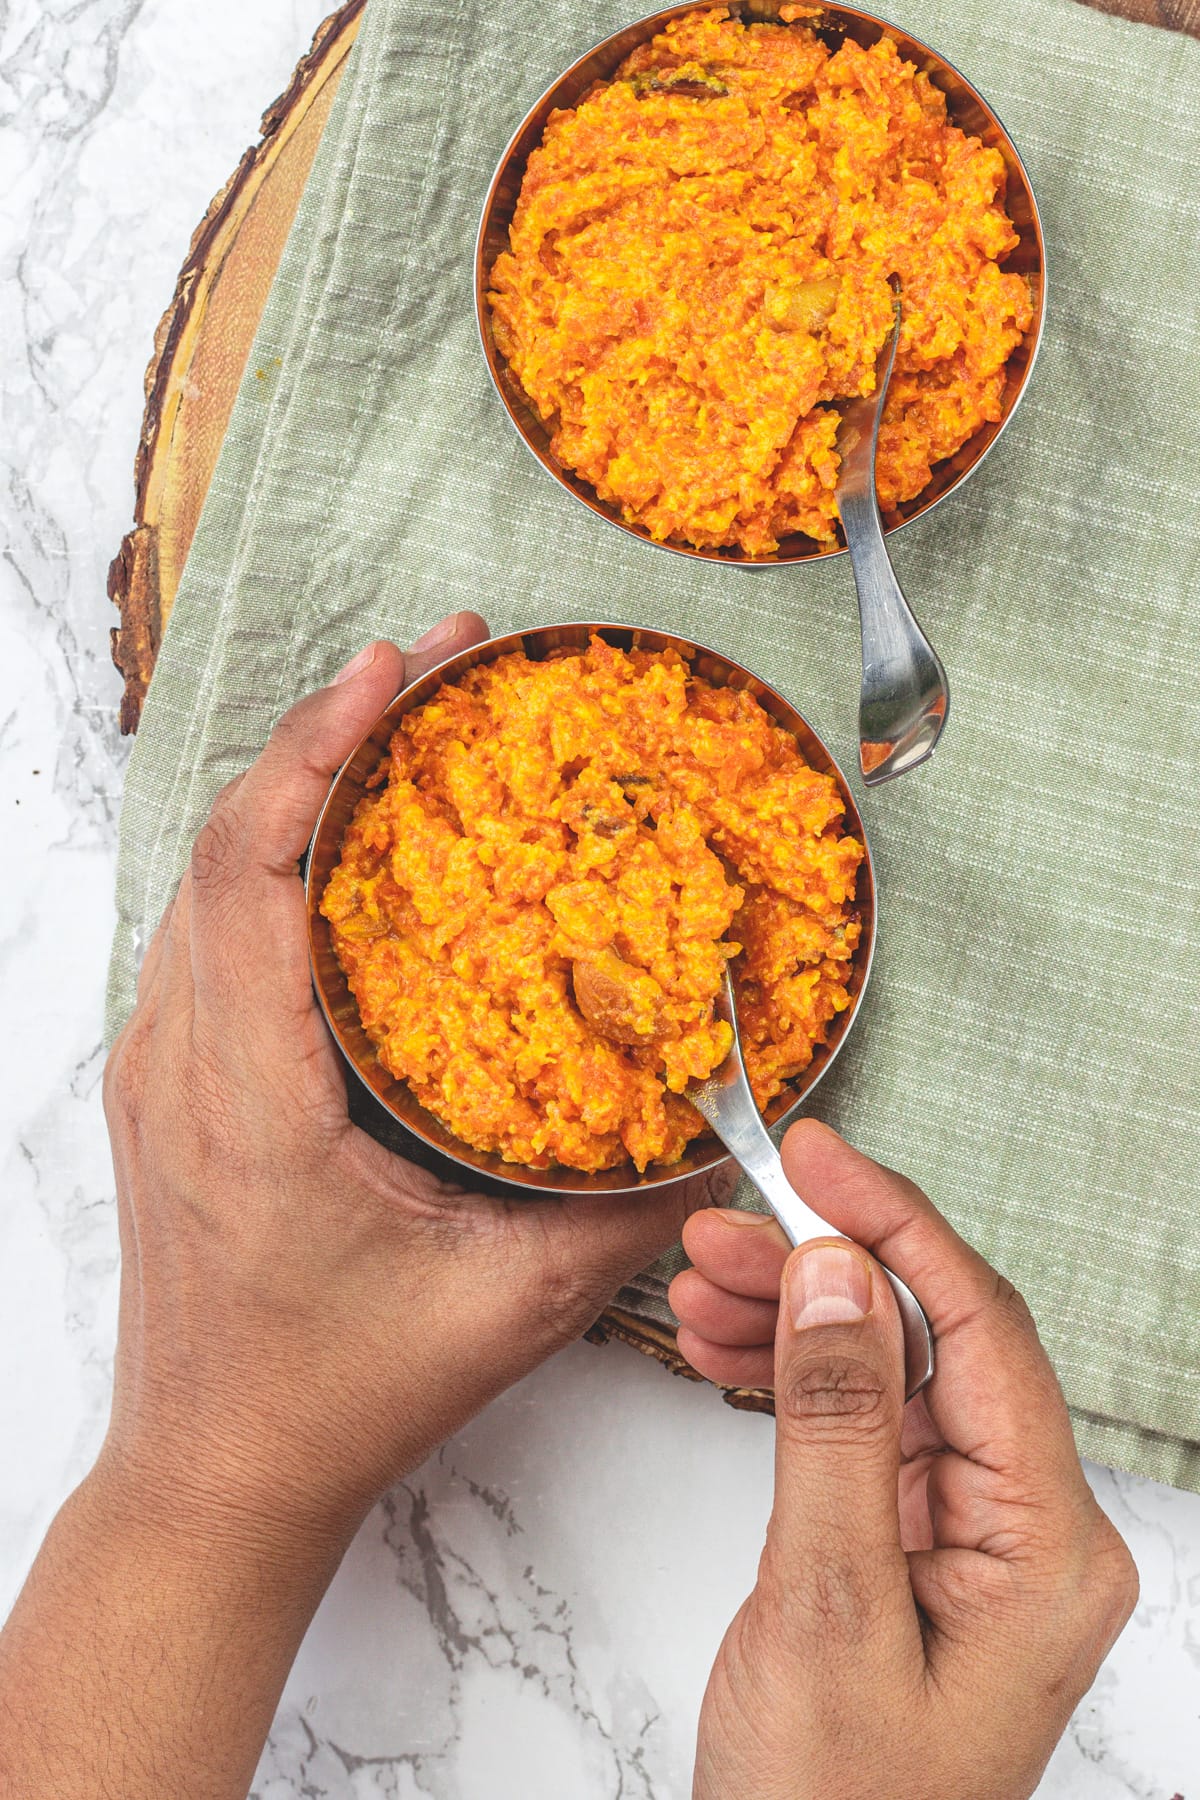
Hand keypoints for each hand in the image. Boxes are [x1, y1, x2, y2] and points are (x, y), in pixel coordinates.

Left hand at [99, 611, 725, 1545]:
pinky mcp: (171, 1086)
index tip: (391, 677)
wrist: (218, 1472)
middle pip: (224, 848)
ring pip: (207, 882)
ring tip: (397, 729)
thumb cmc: (336, 1399)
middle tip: (430, 672)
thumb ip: (626, 1213)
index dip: (315, 756)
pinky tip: (348, 847)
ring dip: (294, 791)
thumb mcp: (510, 1309)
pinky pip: (210, 934)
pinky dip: (273, 860)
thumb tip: (725, 1131)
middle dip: (324, 737)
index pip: (252, 876)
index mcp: (249, 1101)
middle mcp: (182, 1066)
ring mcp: (161, 1072)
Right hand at [670, 1121, 1137, 1799]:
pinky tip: (726, 1347)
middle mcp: (1028, 1529)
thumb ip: (836, 1422)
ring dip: (795, 1317)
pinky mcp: (914, 1548)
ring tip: (699, 1284)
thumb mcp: (826, 1605)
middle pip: (935, 1340)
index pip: (982, 1328)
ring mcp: (972, 1539)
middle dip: (825, 1269)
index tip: (815, 1155)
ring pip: (889, 1373)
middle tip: (723, 1227)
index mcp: (1049, 1545)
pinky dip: (790, 1379)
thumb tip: (840, 1271)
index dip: (896, 1222)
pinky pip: (860, 1426)